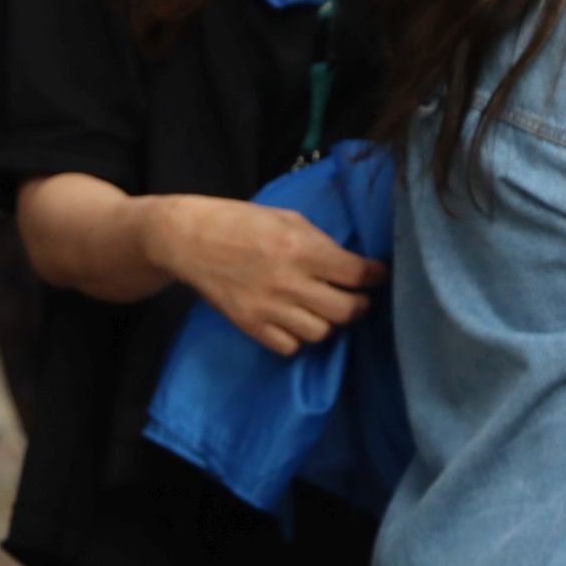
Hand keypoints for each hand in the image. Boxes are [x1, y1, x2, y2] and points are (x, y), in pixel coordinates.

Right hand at [153, 196, 384, 356]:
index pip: (357, 274)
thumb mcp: (287, 219)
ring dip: (327, 322)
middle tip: (353, 296)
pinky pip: (290, 347)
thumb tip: (351, 267)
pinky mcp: (251, 326)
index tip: (375, 275)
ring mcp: (269, 308)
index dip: (374, 276)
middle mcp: (289, 282)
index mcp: (301, 248)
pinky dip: (298, 337)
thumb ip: (320, 243)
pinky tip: (293, 320)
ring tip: (320, 308)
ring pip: (321, 333)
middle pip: (346, 311)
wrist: (190, 241)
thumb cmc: (241, 222)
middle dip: (358, 304)